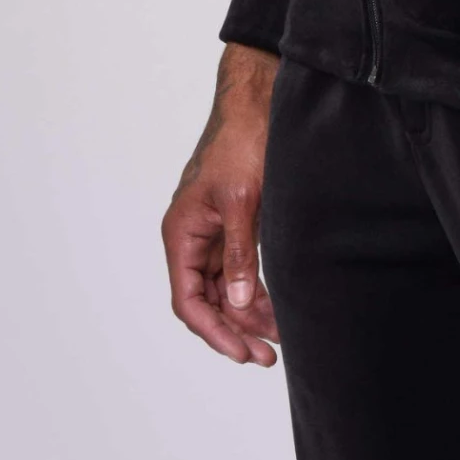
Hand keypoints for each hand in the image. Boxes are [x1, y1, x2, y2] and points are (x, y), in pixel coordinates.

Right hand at [162, 42, 281, 366]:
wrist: (256, 103)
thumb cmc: (240, 142)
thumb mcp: (241, 200)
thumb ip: (240, 253)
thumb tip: (240, 302)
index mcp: (181, 233)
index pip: (188, 300)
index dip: (213, 330)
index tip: (240, 351)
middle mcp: (192, 239)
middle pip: (208, 300)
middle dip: (235, 330)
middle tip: (266, 356)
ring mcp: (213, 234)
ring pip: (226, 289)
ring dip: (248, 314)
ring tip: (278, 340)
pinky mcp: (234, 226)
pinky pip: (240, 271)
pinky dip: (256, 291)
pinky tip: (276, 309)